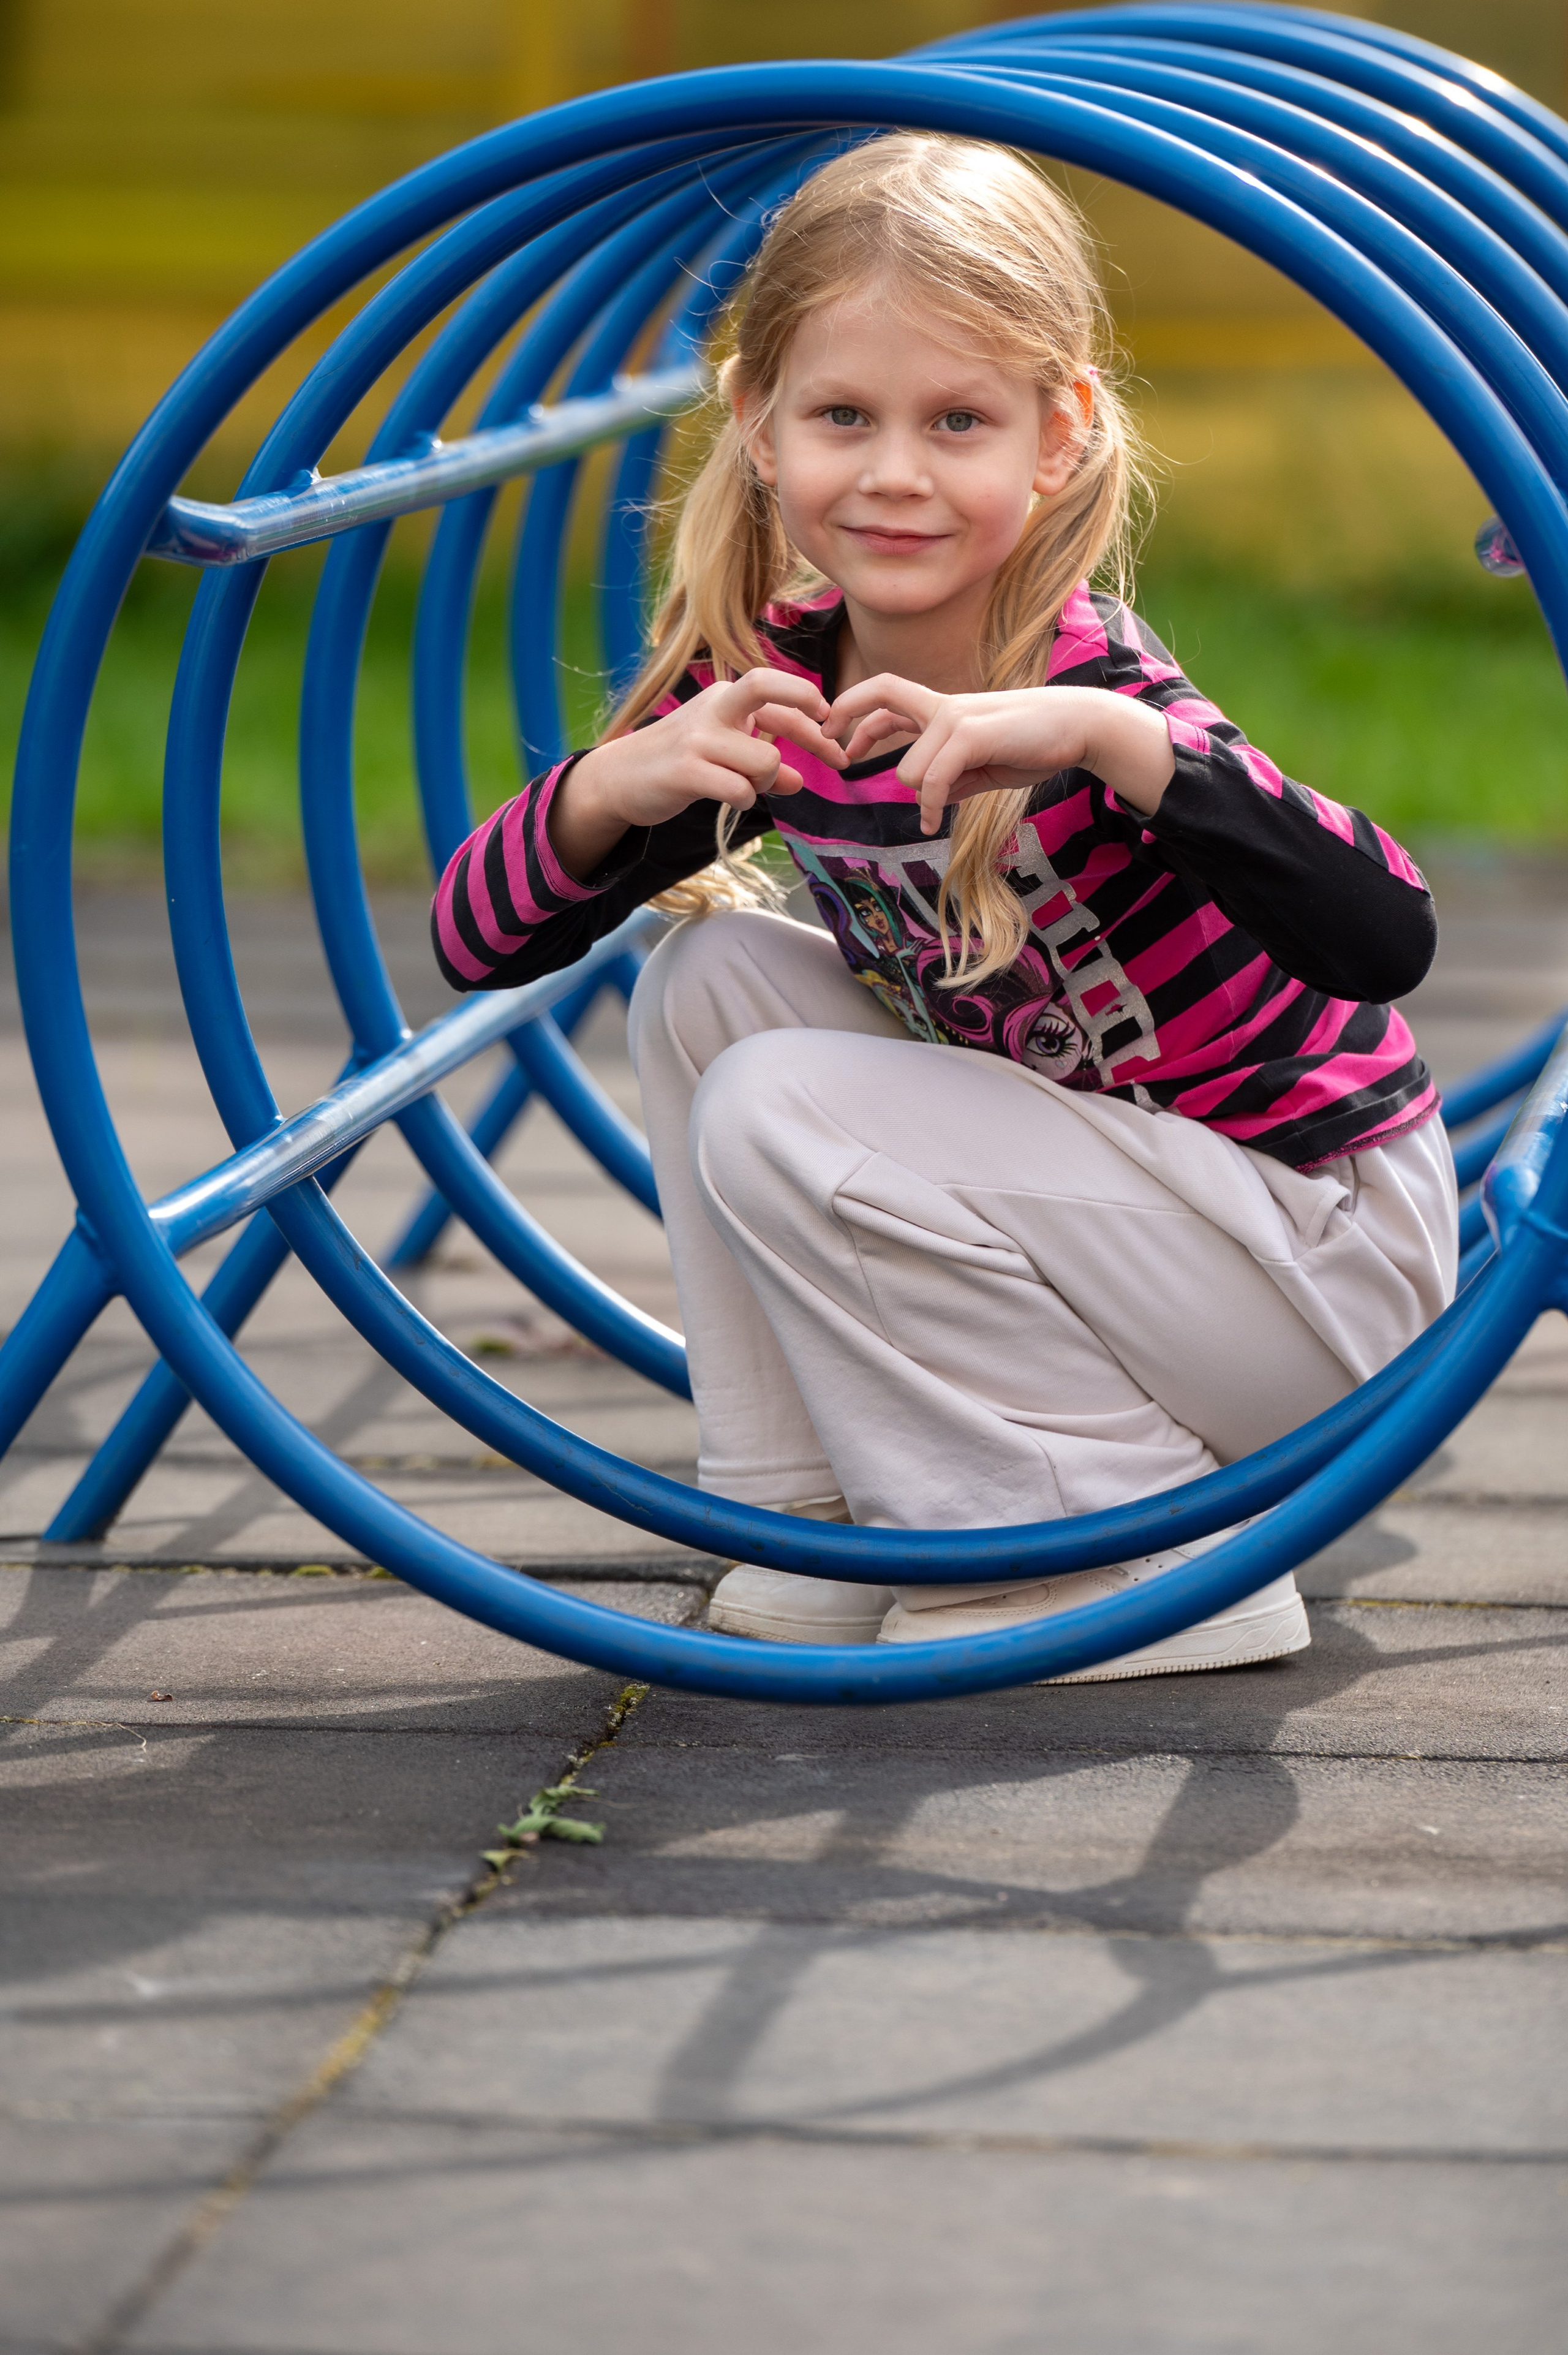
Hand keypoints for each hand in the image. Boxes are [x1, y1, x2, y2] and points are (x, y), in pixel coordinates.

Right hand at [549, 669, 846, 878]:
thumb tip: (799, 781)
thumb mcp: (722, 755)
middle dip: (805, 712)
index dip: (812, 709)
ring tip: (745, 786)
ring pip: (765, 758)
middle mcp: (712, 709)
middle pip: (765, 687)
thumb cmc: (675, 763)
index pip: (776, 691)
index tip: (831, 725)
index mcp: (724, 698)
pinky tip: (729, 798)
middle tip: (830, 748)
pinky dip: (745, 798)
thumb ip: (761, 764)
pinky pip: (740, 789)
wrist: (618, 779)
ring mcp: (698, 738)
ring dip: (766, 780)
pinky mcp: (685, 771)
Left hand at [825, 676, 1174, 835]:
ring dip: (921, 795)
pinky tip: (932, 822)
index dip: (854, 709)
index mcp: (944, 708)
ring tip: (939, 809)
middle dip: (853, 727)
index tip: (835, 734)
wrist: (1077, 727)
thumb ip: (955, 777)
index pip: (886, 694)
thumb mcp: (986, 764)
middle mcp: (943, 706)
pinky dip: (929, 806)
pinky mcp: (971, 735)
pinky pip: (932, 780)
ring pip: (908, 768)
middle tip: (840, 757)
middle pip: (881, 701)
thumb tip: (931, 798)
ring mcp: (956, 717)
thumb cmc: (1035, 742)